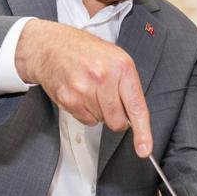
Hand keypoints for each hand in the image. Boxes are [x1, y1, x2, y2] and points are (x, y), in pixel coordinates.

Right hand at [15, 19, 150, 157]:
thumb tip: (136, 117)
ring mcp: (85, 88)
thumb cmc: (85, 52)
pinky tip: (79, 93)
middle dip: (116, 118)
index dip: (142, 132)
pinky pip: (86, 120)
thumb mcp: (115, 59)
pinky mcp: (69, 98)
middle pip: (118, 121)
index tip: (144, 149)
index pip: (136, 106)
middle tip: (107, 99)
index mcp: (122, 66)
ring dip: (98, 111)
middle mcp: (104, 77)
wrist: (51, 45)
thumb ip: (128, 86)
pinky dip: (84, 111)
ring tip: (90, 89)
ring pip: (101, 121)